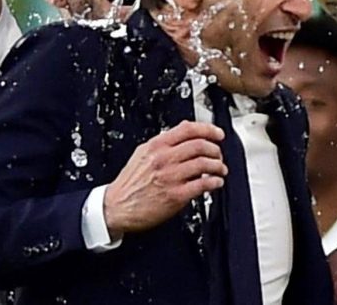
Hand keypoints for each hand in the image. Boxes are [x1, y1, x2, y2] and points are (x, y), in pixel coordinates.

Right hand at [102, 120, 226, 233]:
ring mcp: (171, 177)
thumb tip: (185, 129)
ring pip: (205, 164)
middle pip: (200, 145)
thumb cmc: (129, 183)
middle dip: (216, 150)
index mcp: (156, 146)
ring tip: (220, 169)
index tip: (218, 134)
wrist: (116, 207)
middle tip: (219, 155)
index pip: (188, 129)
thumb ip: (164, 141)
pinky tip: (216, 183)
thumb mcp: (142, 153)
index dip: (208, 129)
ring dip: (218, 166)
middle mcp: (164, 159)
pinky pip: (203, 185)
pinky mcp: (176, 196)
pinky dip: (214, 182)